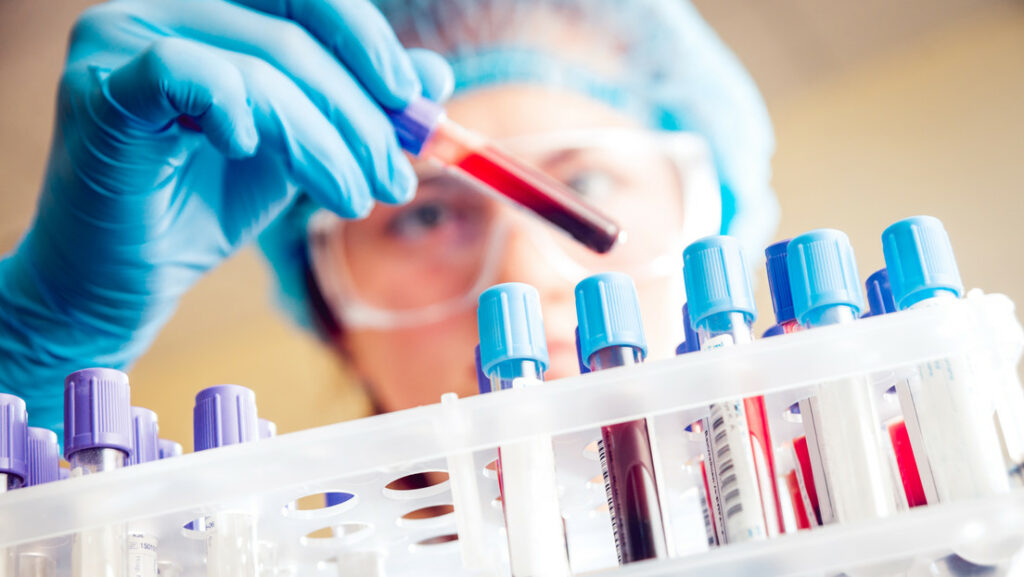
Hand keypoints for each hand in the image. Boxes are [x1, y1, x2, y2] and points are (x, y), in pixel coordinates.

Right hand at [0, 0, 452, 429]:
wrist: (126, 278)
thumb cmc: (204, 205)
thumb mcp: (300, 148)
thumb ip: (357, 108)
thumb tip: (435, 77)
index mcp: (212, 13)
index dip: (367, 42)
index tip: (414, 103)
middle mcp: (162, 9)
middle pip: (292, 35)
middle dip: (358, 114)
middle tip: (392, 177)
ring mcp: (122, 41)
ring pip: (259, 66)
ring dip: (323, 140)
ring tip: (351, 198)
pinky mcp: (100, 90)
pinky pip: (184, 72)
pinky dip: (239, 110)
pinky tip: (250, 152)